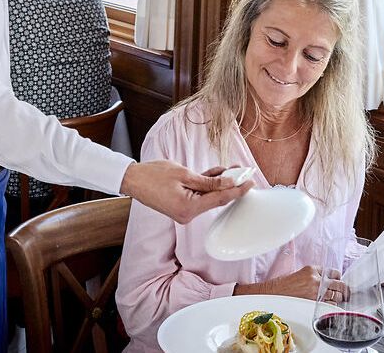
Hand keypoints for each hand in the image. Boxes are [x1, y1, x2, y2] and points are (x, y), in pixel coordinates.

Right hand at [119, 161, 253, 223]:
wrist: (133, 180)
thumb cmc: (154, 175)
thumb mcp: (184, 175)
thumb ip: (209, 181)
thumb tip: (229, 183)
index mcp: (188, 208)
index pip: (220, 199)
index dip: (238, 190)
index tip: (251, 182)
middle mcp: (188, 214)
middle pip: (216, 199)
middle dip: (230, 185)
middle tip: (243, 171)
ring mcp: (184, 212)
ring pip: (209, 196)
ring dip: (219, 183)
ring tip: (232, 169)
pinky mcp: (182, 206)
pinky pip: (200, 196)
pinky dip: (207, 186)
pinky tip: (217, 174)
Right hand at [236, 265, 345, 300]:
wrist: (272, 294)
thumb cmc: (283, 286)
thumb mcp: (300, 275)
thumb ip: (314, 276)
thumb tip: (327, 282)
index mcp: (312, 269)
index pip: (334, 272)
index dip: (338, 278)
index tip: (339, 282)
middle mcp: (316, 279)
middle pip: (340, 283)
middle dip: (344, 289)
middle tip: (345, 293)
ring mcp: (316, 291)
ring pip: (337, 295)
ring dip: (338, 299)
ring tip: (337, 301)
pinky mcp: (314, 303)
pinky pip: (330, 305)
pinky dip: (332, 307)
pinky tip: (330, 307)